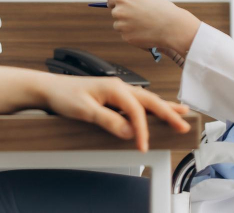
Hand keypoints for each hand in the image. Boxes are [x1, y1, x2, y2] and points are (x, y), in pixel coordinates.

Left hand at [42, 75, 190, 151]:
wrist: (49, 88)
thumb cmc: (63, 95)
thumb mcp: (84, 110)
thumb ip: (107, 120)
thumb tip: (127, 131)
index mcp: (114, 88)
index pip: (136, 110)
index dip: (142, 129)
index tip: (143, 145)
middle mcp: (119, 87)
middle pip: (149, 100)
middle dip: (168, 112)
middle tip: (184, 124)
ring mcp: (117, 90)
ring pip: (146, 98)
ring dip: (163, 106)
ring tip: (181, 112)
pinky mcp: (113, 95)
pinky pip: (138, 101)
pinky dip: (151, 105)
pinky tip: (156, 107)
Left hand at [107, 0, 200, 54]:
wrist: (172, 27)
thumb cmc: (163, 11)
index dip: (114, 3)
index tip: (116, 6)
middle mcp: (120, 11)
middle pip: (115, 13)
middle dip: (124, 15)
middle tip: (137, 17)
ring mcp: (122, 25)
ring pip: (120, 26)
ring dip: (127, 26)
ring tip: (143, 25)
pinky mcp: (126, 37)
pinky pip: (126, 36)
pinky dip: (133, 35)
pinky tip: (145, 32)